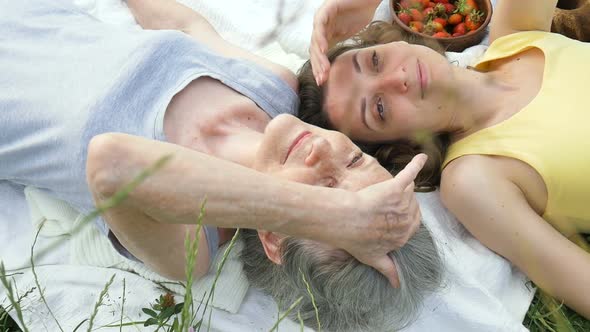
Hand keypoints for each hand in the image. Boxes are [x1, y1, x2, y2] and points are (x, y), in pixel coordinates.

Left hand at [310, 0, 381, 84]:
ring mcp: (321, 19)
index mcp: (325, 35)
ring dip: (319, 56)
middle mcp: (320, 28)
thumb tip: (343, 68)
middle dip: (317, 66)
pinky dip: (320, 38)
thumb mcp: (349, 35)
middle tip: (322, 80)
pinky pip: (320, 26)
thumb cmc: (361, 14)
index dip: (319, 68)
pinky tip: (323, 49)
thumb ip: (341, 46)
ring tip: (323, 69)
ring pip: (315, 41)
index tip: (323, 81)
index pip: (318, 55)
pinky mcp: (326, 11)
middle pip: (314, 50)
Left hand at [338, 153, 426, 287]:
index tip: (390, 219)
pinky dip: (416, 165)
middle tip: (384, 208)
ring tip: (385, 195)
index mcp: (404, 235)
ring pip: (408, 193)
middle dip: (401, 206)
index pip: (411, 224)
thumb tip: (397, 285)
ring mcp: (403, 202)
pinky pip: (410, 174)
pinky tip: (422, 157)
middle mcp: (408, 218)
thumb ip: (388, 269)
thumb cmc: (356, 240)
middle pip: (412, 207)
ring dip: (401, 192)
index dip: (400, 220)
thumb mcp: (374, 258)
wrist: (345, 220)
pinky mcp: (396, 187)